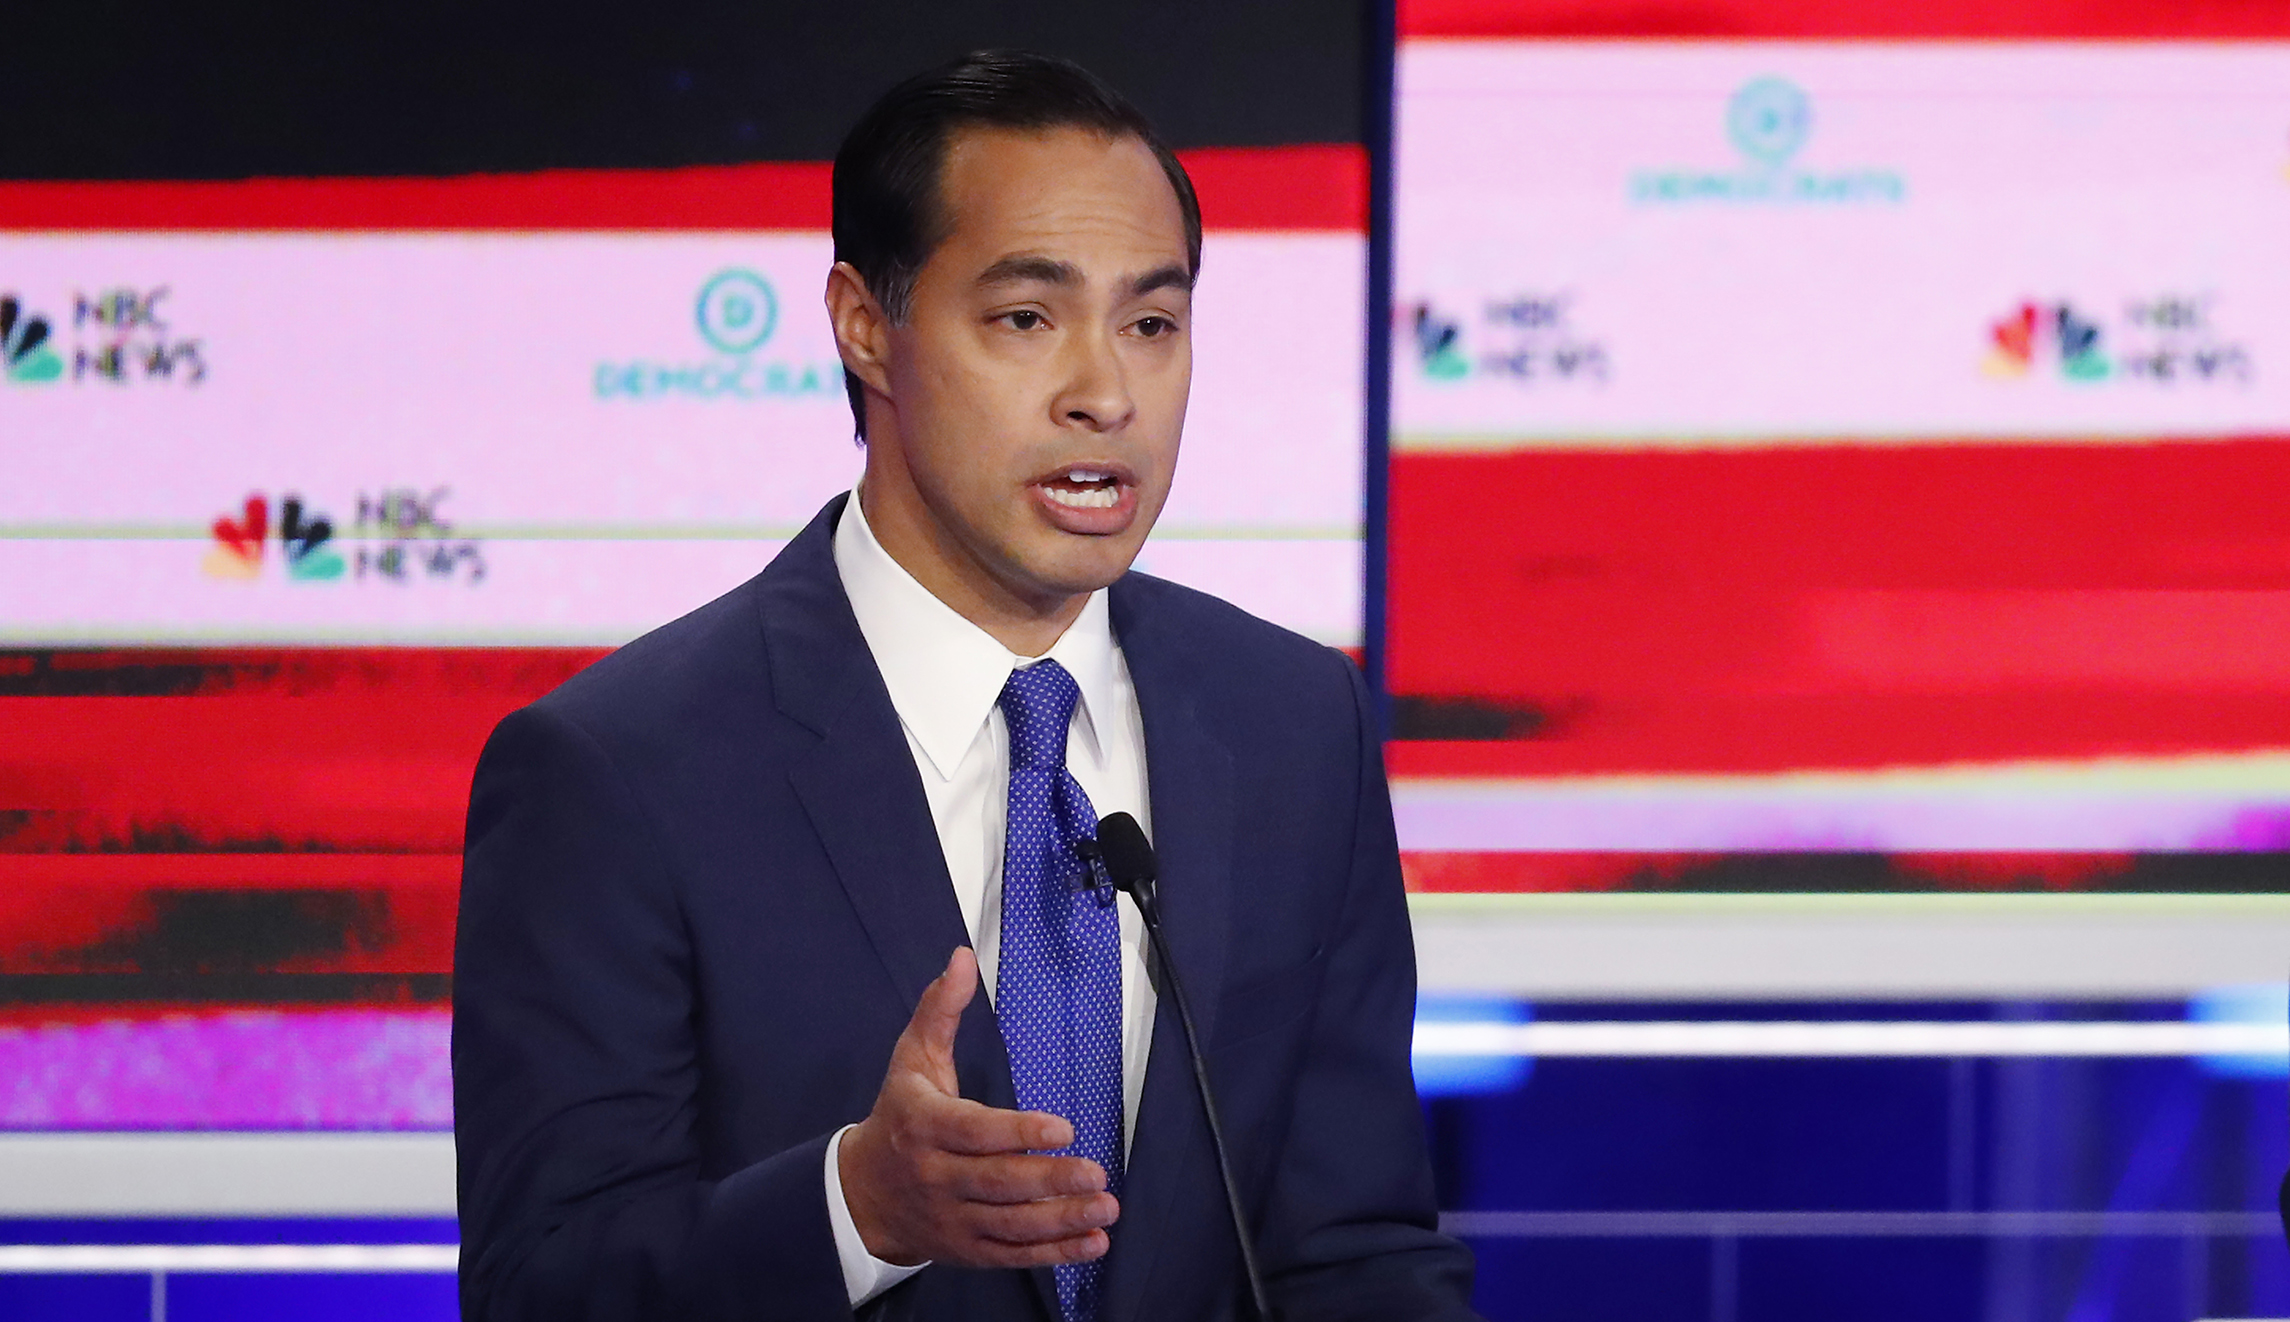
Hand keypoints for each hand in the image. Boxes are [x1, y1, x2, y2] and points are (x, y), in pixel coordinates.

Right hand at [839, 947, 1118, 1267]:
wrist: (860, 1194)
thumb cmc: (898, 1117)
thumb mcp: (911, 1058)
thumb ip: (939, 1009)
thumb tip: (961, 958)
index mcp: (925, 1126)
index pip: (974, 1132)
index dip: (1018, 1131)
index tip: (1062, 1127)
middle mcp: (938, 1176)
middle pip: (998, 1182)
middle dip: (1050, 1180)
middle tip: (1097, 1172)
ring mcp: (953, 1217)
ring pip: (1010, 1223)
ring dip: (1061, 1219)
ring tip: (1104, 1208)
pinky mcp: (967, 1248)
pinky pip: (1012, 1254)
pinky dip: (1054, 1252)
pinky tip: (1092, 1243)